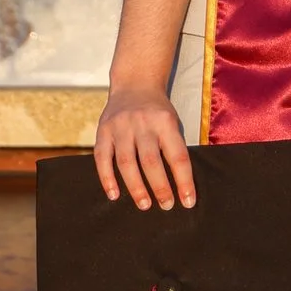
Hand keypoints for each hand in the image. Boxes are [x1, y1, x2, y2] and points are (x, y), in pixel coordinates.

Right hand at [95, 84, 194, 210]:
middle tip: (166, 206)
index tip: (188, 202)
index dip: (184, 181)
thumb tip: (180, 187)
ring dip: (135, 186)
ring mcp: (120, 126)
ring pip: (126, 161)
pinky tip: (114, 195)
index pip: (178, 156)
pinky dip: (107, 178)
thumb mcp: (172, 122)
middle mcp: (142, 123)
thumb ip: (174, 148)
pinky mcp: (103, 130)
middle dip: (160, 187)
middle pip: (151, 160)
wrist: (135, 83)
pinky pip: (102, 157)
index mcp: (165, 122)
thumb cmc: (158, 112)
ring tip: (144, 205)